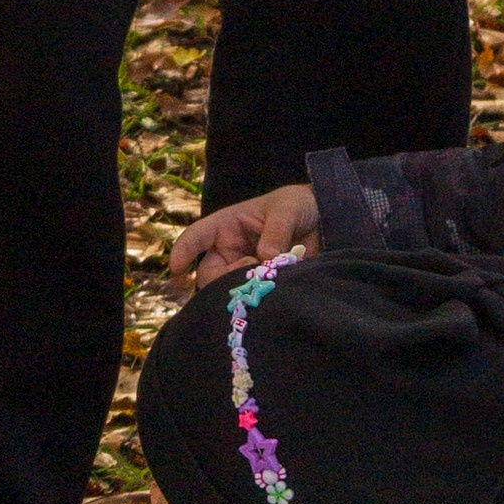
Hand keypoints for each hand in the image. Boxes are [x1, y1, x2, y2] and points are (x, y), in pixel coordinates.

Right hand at [168, 183, 318, 288]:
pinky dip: (258, 298)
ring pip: (228, 289)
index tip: (176, 270)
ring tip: (268, 280)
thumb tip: (265, 255)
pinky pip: (251, 296)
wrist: (326, 220)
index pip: (196, 237)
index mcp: (227, 226)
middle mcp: (230, 250)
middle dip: (223, 279)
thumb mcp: (286, 210)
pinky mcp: (261, 284)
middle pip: (210, 273)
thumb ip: (276, 231)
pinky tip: (272, 294)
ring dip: (243, 289)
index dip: (183, 252)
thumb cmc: (297, 206)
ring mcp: (245, 269)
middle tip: (251, 271)